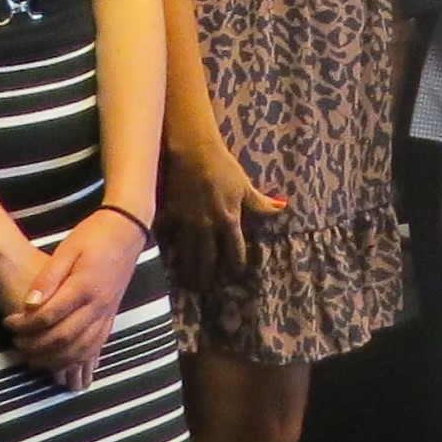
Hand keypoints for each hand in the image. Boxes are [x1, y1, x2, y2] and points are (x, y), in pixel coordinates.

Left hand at [4, 209, 143, 385]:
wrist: (127, 231)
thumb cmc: (93, 236)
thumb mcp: (66, 249)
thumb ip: (47, 278)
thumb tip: (28, 304)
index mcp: (84, 287)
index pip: (49, 316)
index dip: (24, 324)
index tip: (8, 322)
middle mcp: (97, 306)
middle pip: (63, 338)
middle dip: (35, 345)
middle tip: (16, 342)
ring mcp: (106, 314)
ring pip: (80, 349)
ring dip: (54, 359)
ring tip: (33, 358)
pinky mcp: (111, 317)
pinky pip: (95, 347)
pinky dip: (77, 360)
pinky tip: (62, 363)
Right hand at [159, 135, 285, 282]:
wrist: (194, 152)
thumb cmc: (223, 167)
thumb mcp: (245, 186)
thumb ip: (261, 204)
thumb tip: (282, 209)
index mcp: (228, 221)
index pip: (234, 250)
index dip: (236, 264)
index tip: (235, 274)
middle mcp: (208, 227)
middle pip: (208, 257)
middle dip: (207, 274)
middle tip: (205, 289)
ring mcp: (187, 222)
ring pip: (188, 252)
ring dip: (188, 268)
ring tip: (187, 281)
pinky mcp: (170, 214)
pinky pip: (166, 235)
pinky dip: (163, 246)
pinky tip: (160, 257)